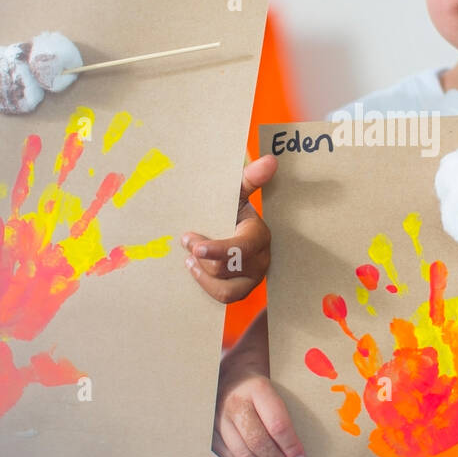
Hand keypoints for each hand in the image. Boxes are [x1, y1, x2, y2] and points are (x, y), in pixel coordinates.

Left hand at [180, 155, 275, 303]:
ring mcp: (252, 279)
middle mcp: (260, 260)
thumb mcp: (238, 193)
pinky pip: (223, 297)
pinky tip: (194, 268)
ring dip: (202, 273)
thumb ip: (250, 178)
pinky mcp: (242, 291)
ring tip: (189, 259)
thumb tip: (270, 160)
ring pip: (225, 288)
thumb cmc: (232, 210)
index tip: (194, 247)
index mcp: (259, 236)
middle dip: (202, 257)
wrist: (232, 228)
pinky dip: (205, 284)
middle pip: (226, 268)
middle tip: (187, 240)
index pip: (241, 248)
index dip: (218, 250)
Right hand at [213, 310, 305, 456]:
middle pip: (256, 440)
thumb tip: (314, 309)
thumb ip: (284, 329)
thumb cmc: (253, 350)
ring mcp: (215, 418)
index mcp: (250, 382)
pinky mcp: (208, 430)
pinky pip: (226, 455)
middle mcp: (230, 402)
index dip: (289, 442)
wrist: (209, 356)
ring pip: (240, 452)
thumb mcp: (267, 337)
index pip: (274, 419)